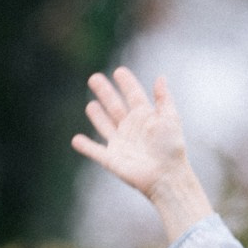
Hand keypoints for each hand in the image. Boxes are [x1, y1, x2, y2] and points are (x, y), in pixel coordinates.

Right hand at [71, 67, 212, 242]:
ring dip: (97, 115)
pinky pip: (95, 151)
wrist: (166, 176)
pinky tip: (76, 139)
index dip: (126, 83)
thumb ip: (163, 99)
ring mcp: (120, 143)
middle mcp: (131, 128)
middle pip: (115, 106)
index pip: (133, 95)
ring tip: (90, 104)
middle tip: (94, 78)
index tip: (119, 71)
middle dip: (105, 92)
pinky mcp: (112, 159)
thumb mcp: (170, 119)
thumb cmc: (171, 148)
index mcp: (145, 117)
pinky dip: (85, 146)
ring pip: (105, 125)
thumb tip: (160, 77)